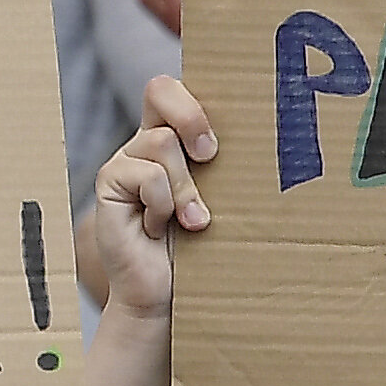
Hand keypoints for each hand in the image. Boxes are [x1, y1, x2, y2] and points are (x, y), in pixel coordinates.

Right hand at [78, 70, 221, 322]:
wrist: (167, 296)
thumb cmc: (204, 251)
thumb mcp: (223, 200)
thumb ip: (228, 169)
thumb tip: (275, 142)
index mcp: (175, 138)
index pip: (176, 88)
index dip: (196, 98)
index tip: (220, 141)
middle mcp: (146, 142)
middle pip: (161, 89)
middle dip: (193, 119)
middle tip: (210, 156)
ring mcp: (124, 161)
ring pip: (162, 143)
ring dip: (186, 188)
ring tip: (193, 222)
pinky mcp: (109, 183)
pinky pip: (146, 175)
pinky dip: (163, 205)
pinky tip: (160, 228)